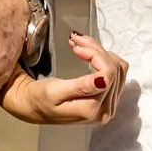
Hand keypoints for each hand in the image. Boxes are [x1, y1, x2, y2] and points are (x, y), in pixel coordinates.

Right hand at [5, 33, 126, 125]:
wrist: (34, 107)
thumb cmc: (39, 100)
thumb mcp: (55, 92)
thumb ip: (80, 86)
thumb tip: (103, 80)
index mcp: (92, 109)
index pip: (108, 73)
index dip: (95, 54)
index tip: (76, 46)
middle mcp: (105, 111)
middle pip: (114, 69)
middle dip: (95, 50)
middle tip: (76, 40)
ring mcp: (108, 105)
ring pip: (117, 68)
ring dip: (100, 52)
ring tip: (81, 44)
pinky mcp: (108, 99)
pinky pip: (116, 72)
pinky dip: (103, 58)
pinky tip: (89, 53)